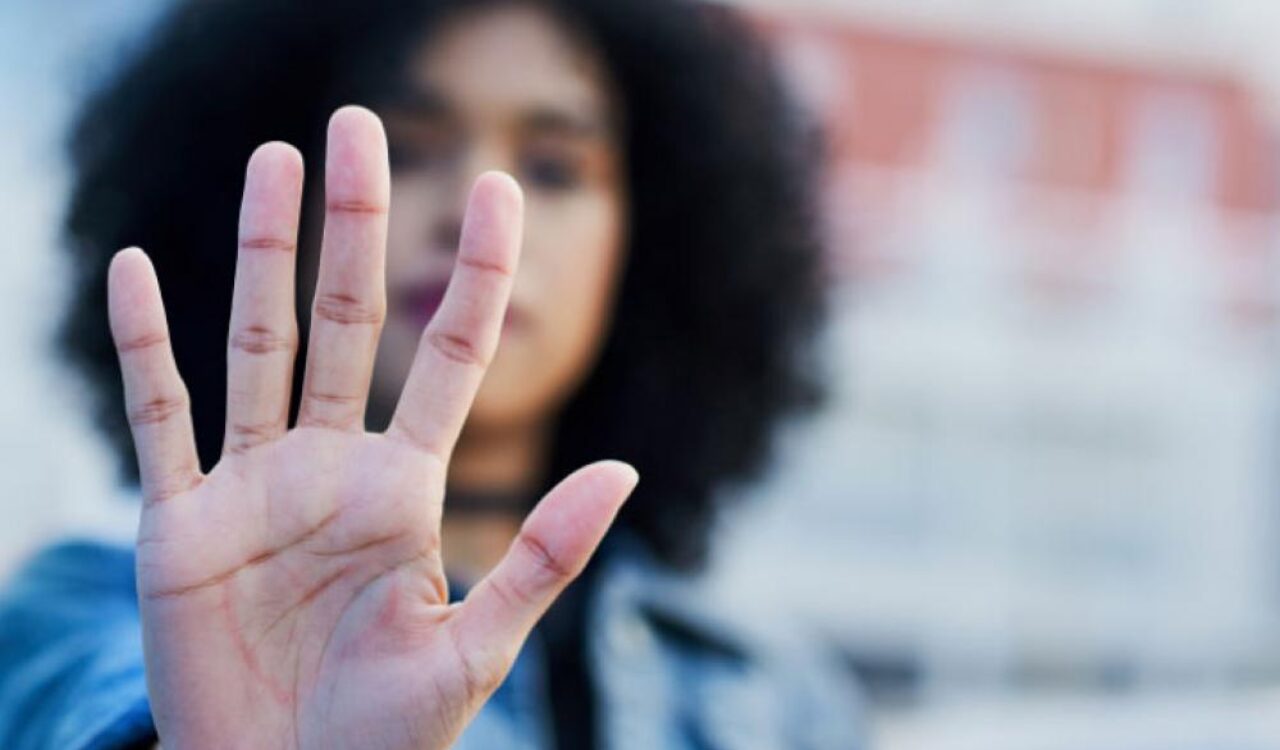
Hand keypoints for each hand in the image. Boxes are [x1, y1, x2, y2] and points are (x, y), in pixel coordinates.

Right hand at [108, 106, 636, 748]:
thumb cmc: (387, 735)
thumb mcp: (475, 649)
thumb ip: (544, 557)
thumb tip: (625, 470)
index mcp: (406, 488)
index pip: (454, 354)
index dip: (477, 272)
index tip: (500, 190)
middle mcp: (332, 467)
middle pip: (349, 320)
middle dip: (356, 224)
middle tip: (357, 125)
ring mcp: (254, 486)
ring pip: (258, 344)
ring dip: (260, 254)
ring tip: (272, 162)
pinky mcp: (180, 524)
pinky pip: (159, 416)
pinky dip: (142, 345)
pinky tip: (135, 268)